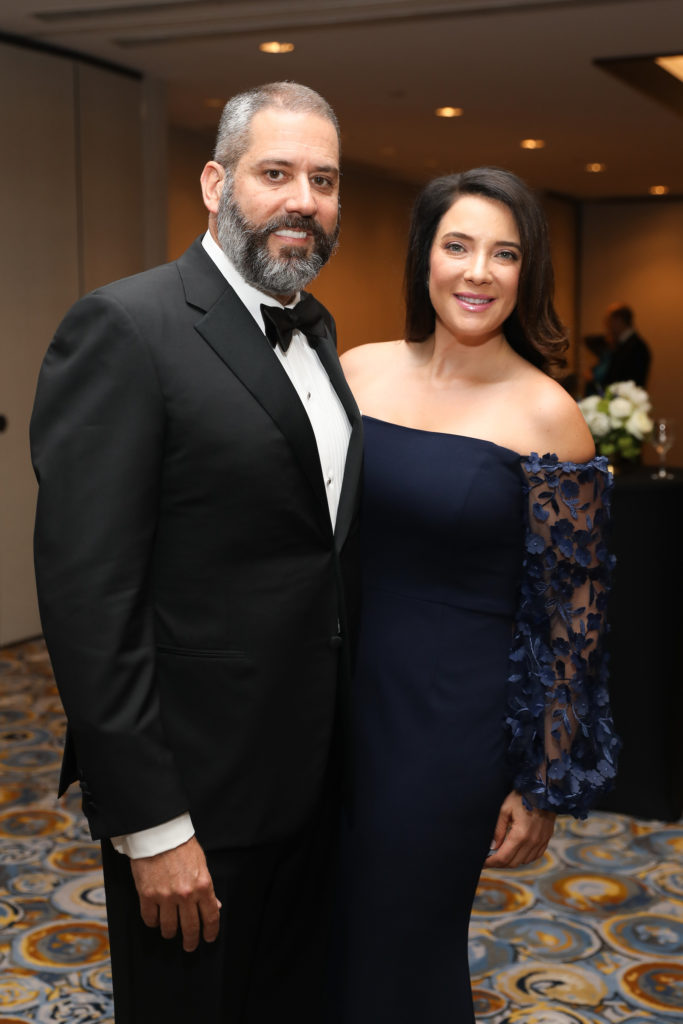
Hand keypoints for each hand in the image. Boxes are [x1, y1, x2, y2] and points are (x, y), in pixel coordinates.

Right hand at [130, 836, 220, 951]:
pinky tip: (156, 920)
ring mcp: (165, 897)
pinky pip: (150, 919)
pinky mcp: (147, 895)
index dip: (210, 932)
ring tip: (170, 932)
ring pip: (169, 928)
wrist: (158, 833)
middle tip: (189, 946)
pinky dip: (153, 923)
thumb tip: (214, 906)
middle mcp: (185, 894)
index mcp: (203, 885)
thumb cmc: (181, 846)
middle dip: (190, 941)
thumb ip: (207, 888)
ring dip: (170, 933)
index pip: (210, 917)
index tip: (208, 938)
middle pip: (190, 928)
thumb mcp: (201, 864)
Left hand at [484, 791, 555, 868]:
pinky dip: (524, 857)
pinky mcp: (546, 839)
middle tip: (489, 859)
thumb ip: (498, 830)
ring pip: (524, 861)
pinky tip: (517, 851)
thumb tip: (492, 847)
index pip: (503, 857)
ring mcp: (541, 842)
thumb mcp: (505, 809)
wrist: (543, 789)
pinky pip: (535, 856)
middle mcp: (532, 842)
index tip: (482, 863)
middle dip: (499, 864)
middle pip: (513, 863)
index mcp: (520, 835)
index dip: (491, 863)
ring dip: (512, 861)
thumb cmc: (522, 796)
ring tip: (501, 854)